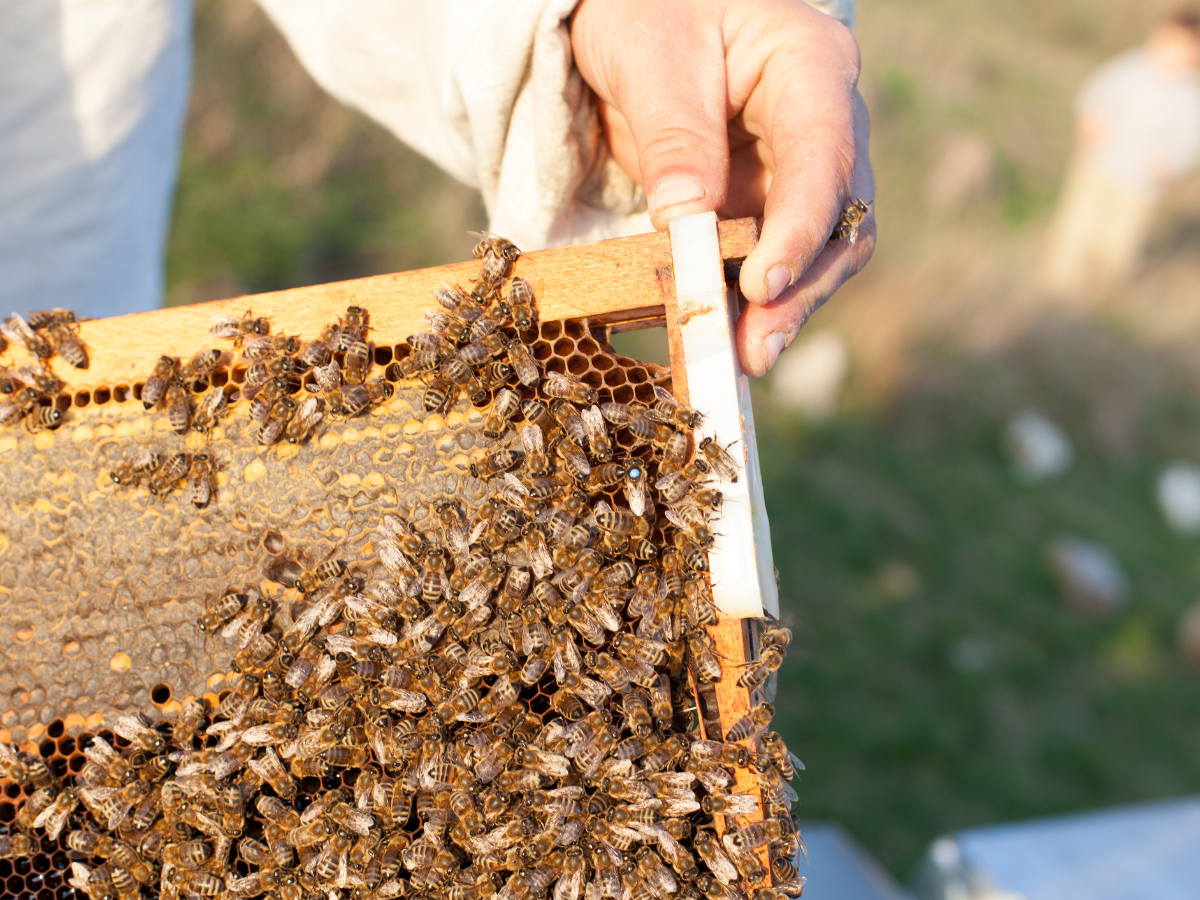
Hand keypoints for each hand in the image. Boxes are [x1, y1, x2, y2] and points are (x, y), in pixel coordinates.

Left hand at [571, 0, 875, 375]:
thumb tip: (687, 221)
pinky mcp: (766, 203)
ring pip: (817, 251)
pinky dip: (750, 301)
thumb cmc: (649, 9)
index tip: (764, 282)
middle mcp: (822, 121)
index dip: (801, 227)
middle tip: (755, 346)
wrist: (639, 13)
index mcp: (810, 64)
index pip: (823, 155)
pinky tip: (725, 337)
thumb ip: (674, 135)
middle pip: (839, 218)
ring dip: (782, 307)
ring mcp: (797, 168)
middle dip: (799, 286)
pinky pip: (771, 259)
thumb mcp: (649, 56)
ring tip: (741, 359)